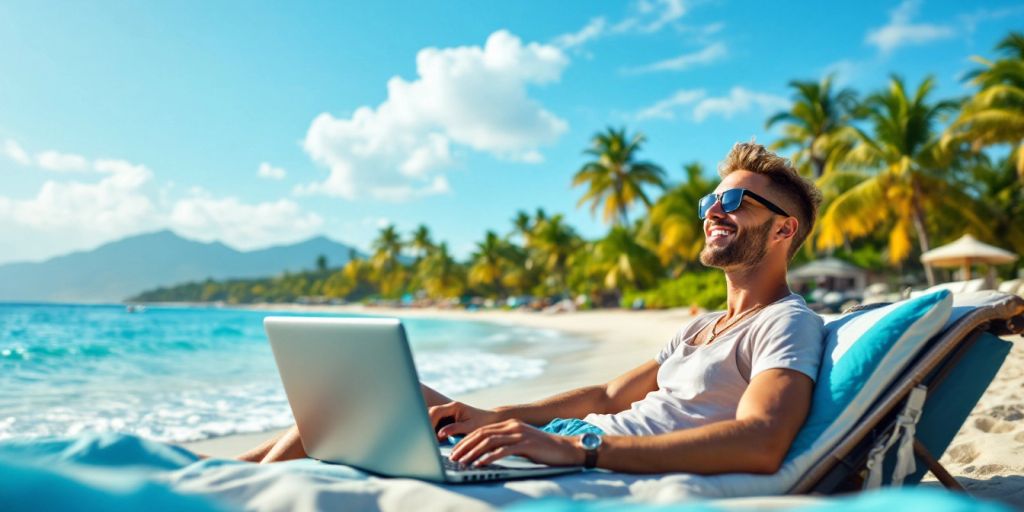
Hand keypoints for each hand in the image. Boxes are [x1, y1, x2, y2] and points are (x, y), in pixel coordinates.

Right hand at [427, 401, 500, 440]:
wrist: (489, 420)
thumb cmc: (482, 422)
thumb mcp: (470, 427)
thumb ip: (455, 429)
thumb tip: (440, 433)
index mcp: (454, 407)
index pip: (436, 412)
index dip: (429, 422)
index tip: (427, 434)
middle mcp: (448, 409)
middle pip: (430, 413)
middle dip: (426, 425)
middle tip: (425, 439)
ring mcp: (446, 414)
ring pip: (431, 419)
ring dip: (429, 429)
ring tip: (429, 441)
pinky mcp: (446, 421)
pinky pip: (435, 425)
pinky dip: (433, 432)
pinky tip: (434, 440)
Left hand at [449, 419, 583, 466]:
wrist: (565, 449)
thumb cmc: (542, 449)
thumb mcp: (520, 442)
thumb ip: (505, 444)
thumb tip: (485, 454)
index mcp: (509, 424)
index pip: (481, 430)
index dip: (465, 440)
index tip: (454, 451)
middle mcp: (512, 426)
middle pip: (481, 434)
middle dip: (464, 446)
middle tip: (453, 457)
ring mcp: (519, 433)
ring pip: (489, 441)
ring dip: (473, 452)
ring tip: (463, 462)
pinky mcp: (526, 443)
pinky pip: (503, 450)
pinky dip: (489, 457)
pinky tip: (480, 464)